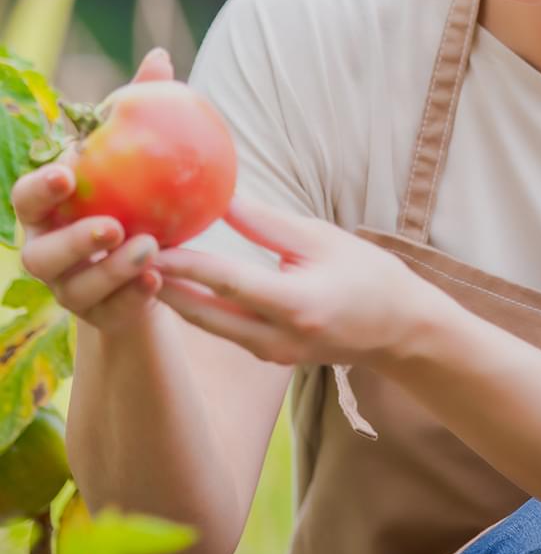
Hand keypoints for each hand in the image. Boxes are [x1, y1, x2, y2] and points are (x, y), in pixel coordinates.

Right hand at [12, 48, 173, 334]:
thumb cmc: (133, 191)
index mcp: (46, 209)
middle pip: (39, 254)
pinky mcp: (99, 316)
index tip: (68, 172)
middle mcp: (46, 251)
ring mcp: (69, 290)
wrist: (146, 258)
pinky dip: (134, 298)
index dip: (40, 187)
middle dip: (70, 241)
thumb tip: (161, 57)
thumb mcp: (137, 152)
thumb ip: (140, 109)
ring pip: (75, 290)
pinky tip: (161, 280)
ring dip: (109, 272)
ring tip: (148, 250)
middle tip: (110, 226)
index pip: (26, 197)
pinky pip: (112, 312)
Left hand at [152, 195, 428, 367]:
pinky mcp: (270, 357)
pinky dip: (198, 307)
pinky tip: (178, 283)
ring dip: (174, 297)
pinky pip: (223, 331)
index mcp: (297, 304)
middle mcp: (278, 337)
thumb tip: (220, 197)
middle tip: (127, 255)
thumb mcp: (323, 239)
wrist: (400, 330)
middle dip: (162, 286)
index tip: (148, 242)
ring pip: (209, 326)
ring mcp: (273, 353)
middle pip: (204, 314)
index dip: (184, 263)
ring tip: (142, 264)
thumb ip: (268, 223)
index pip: (227, 282)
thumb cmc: (369, 276)